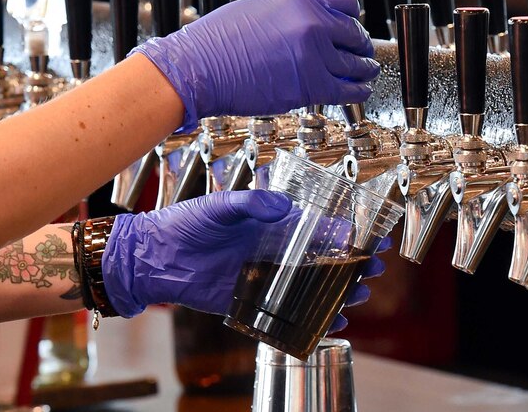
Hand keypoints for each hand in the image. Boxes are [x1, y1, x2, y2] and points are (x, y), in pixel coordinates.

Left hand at [101, 190, 390, 334]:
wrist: (154, 255)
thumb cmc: (183, 224)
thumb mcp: (217, 206)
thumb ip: (249, 204)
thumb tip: (283, 205)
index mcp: (265, 225)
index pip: (312, 228)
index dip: (341, 233)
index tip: (367, 235)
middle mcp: (267, 251)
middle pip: (317, 259)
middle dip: (348, 264)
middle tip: (373, 268)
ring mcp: (260, 277)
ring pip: (306, 287)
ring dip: (334, 291)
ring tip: (358, 295)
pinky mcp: (247, 301)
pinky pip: (283, 312)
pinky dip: (307, 318)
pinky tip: (329, 323)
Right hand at [132, 0, 379, 130]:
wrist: (198, 68)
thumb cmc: (214, 43)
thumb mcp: (255, 10)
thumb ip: (287, 14)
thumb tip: (301, 24)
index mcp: (298, 0)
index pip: (346, 2)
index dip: (351, 17)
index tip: (350, 27)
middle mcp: (312, 23)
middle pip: (355, 34)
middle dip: (359, 45)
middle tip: (360, 54)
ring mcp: (313, 55)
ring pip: (356, 64)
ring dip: (363, 69)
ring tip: (365, 73)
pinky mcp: (310, 86)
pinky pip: (348, 89)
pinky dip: (358, 91)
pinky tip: (360, 91)